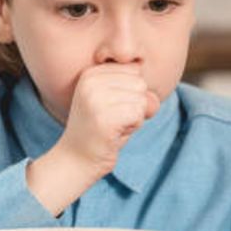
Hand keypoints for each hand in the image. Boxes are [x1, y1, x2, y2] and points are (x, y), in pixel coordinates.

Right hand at [56, 63, 160, 178]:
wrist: (76, 159)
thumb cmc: (101, 130)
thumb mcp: (113, 100)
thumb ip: (134, 88)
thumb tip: (153, 99)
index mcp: (91, 73)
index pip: (134, 71)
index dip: (130, 93)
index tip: (110, 107)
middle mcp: (91, 82)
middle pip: (139, 84)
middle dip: (134, 105)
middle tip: (112, 119)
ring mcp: (96, 99)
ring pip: (141, 100)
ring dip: (134, 117)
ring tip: (113, 127)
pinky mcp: (104, 118)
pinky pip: (138, 114)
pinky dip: (134, 127)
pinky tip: (115, 134)